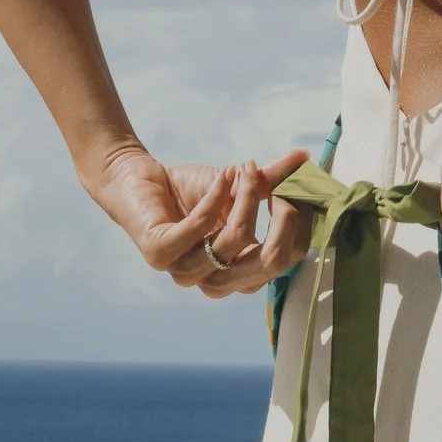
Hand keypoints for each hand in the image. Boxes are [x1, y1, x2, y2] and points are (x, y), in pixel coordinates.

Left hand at [87, 144, 309, 295]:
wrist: (134, 178)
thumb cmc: (187, 189)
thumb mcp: (237, 188)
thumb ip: (270, 181)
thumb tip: (307, 159)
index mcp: (235, 276)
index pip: (279, 266)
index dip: (295, 231)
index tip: (296, 193)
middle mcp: (212, 282)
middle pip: (265, 263)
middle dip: (279, 219)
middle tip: (276, 185)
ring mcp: (183, 272)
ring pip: (233, 242)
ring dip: (244, 200)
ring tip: (244, 171)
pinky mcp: (160, 253)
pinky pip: (200, 227)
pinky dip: (216, 197)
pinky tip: (224, 175)